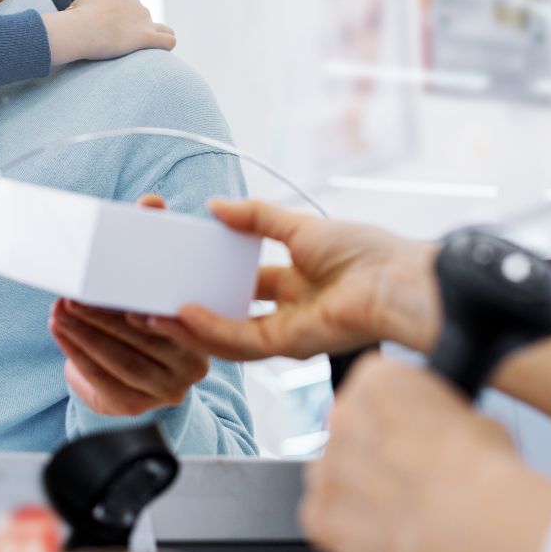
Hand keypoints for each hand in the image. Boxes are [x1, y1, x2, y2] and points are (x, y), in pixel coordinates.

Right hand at [44, 0, 174, 66]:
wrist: (78, 30)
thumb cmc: (79, 17)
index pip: (137, 12)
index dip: (128, 25)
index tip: (114, 35)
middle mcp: (140, 8)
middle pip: (148, 22)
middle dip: (139, 33)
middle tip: (121, 47)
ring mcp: (145, 22)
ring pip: (162, 30)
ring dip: (154, 41)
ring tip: (140, 54)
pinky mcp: (146, 38)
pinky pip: (169, 41)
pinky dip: (166, 46)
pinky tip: (158, 54)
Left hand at [50, 195, 210, 415]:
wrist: (137, 372)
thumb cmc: (144, 315)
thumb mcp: (151, 279)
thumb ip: (152, 239)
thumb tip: (151, 202)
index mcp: (205, 329)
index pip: (176, 318)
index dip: (147, 304)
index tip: (120, 292)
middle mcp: (193, 365)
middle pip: (147, 341)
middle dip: (104, 318)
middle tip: (73, 298)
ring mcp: (167, 389)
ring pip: (125, 364)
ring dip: (87, 336)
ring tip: (60, 313)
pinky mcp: (137, 406)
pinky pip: (106, 382)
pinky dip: (79, 356)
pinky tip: (61, 334)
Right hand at [146, 199, 439, 360]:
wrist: (399, 280)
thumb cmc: (367, 252)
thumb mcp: (299, 226)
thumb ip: (256, 218)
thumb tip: (216, 206)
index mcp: (295, 281)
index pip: (241, 283)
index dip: (209, 277)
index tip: (178, 265)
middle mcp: (288, 310)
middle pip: (228, 313)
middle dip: (189, 308)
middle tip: (152, 298)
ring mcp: (287, 331)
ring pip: (224, 334)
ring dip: (187, 325)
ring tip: (151, 312)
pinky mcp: (288, 345)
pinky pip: (239, 339)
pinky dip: (209, 329)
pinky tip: (183, 314)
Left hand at [303, 355, 519, 551]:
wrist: (474, 522)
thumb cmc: (481, 469)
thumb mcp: (472, 418)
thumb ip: (434, 420)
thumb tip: (442, 436)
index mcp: (377, 379)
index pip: (372, 391)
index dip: (395, 419)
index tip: (411, 436)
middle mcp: (342, 416)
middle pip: (348, 433)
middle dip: (373, 455)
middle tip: (406, 477)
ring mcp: (326, 466)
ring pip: (333, 476)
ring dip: (356, 491)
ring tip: (399, 510)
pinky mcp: (320, 516)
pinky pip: (323, 518)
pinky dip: (346, 530)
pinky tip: (382, 534)